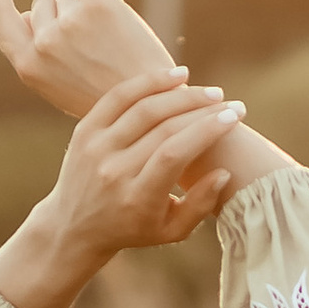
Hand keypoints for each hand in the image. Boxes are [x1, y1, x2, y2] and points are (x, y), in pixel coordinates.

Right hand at [0, 0, 173, 117]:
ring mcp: (70, 25)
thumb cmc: (111, 98)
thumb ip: (41, 54)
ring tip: (102, 11)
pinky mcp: (99, 7)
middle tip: (87, 12)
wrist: (156, 107)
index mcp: (30, 68)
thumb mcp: (63, 88)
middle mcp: (45, 45)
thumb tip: (28, 13)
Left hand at [0, 69, 252, 307]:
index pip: (174, 155)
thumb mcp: (171, 231)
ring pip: (143, 108)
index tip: (234, 116)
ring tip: (210, 92)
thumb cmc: (134, 228)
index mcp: (137, 199)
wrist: (74, 227)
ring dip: (181, 94)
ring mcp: (95, 148)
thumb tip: (224, 170)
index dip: (206, 130)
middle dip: (202, 110)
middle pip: (163, 128)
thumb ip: (200, 205)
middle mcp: (112, 171)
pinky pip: (119, 96)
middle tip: (230, 103)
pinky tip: (178, 76)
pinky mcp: (84, 131)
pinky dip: (149, 82)